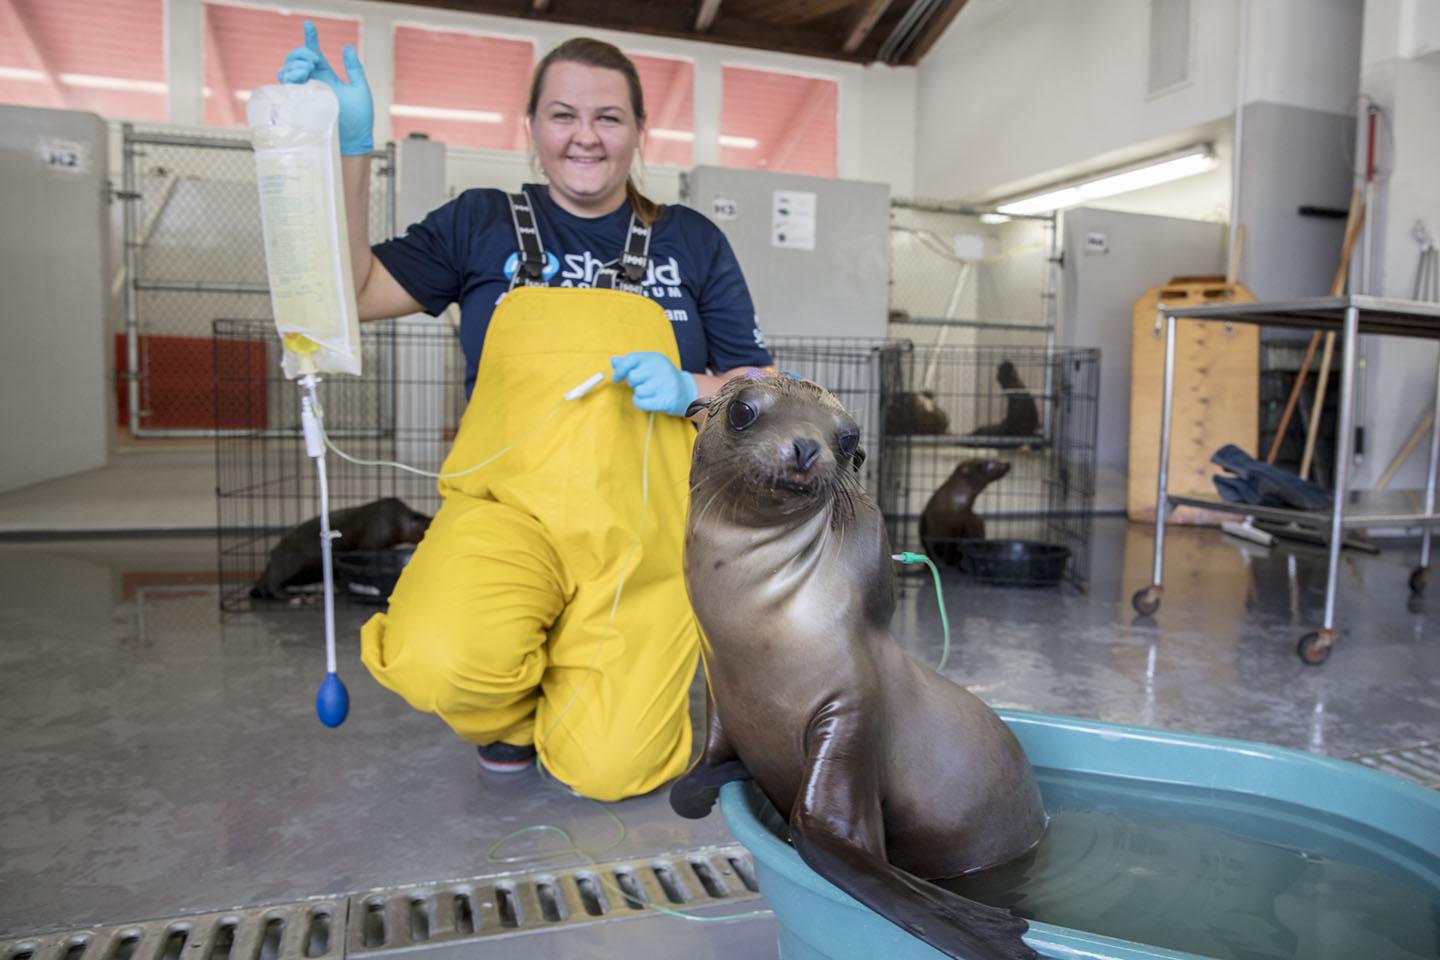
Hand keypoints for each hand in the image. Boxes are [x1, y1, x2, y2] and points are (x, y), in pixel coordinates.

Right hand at [277, 20, 373, 155]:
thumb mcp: (360, 90)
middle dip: (302, 53)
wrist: (354, 141)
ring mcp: (305, 94)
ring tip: (307, 68)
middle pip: (297, 60)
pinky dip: (289, 76)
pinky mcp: (299, 104)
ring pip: (287, 71)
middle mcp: (313, 84)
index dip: (310, 39)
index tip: (310, 25)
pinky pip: (285, 86)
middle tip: (314, 59)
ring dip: (295, 64)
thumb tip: (348, 46)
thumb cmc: (359, 121)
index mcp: (326, 78)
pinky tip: (299, 75)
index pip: (314, 54)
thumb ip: (354, 68)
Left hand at [611, 352, 696, 417]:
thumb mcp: (649, 366)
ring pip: (638, 391)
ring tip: (650, 392)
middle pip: (633, 377)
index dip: (620, 369)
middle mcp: (661, 368)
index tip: (617, 377)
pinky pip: (641, 402)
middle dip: (633, 383)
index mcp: (655, 358)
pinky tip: (647, 400)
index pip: (631, 359)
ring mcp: (665, 384)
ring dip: (639, 394)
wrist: (686, 391)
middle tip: (643, 384)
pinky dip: (640, 403)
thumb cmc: (662, 378)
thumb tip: (613, 360)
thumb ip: (630, 363)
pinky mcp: (666, 399)